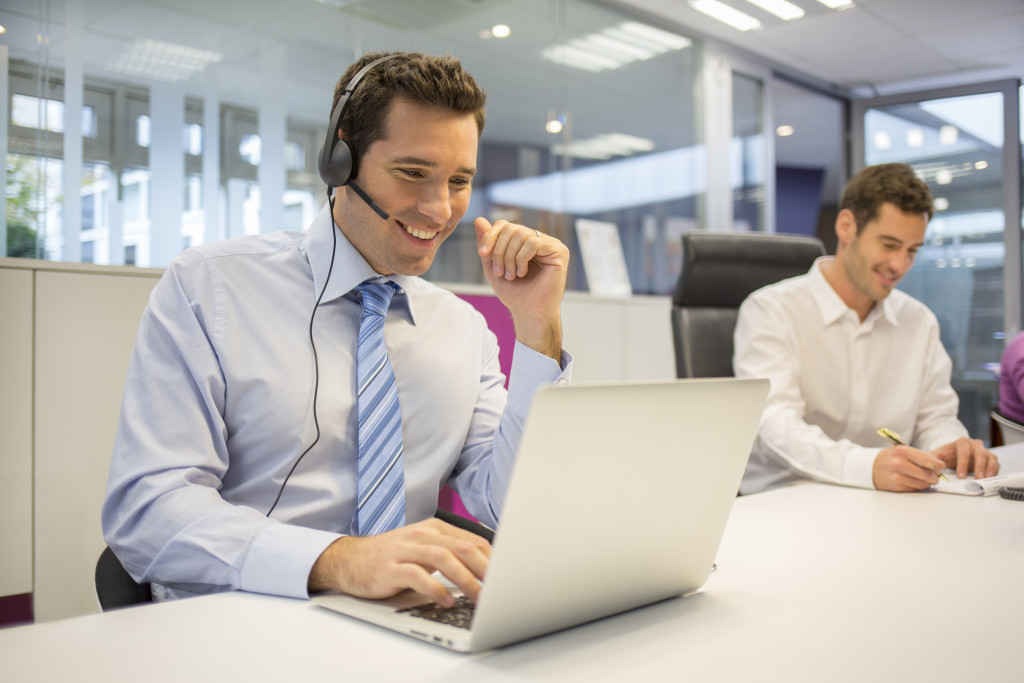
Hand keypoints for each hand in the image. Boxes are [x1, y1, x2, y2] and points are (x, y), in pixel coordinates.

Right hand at [308, 518, 491, 605]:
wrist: (350, 559)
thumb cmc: (393, 557)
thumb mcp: (424, 548)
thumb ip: (451, 553)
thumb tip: (487, 569)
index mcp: (434, 528)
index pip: (473, 540)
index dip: (493, 558)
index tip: (508, 576)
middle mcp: (422, 534)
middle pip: (462, 546)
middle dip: (485, 568)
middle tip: (500, 588)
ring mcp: (405, 550)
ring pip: (443, 558)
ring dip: (465, 579)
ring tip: (479, 597)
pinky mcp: (390, 567)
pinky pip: (417, 575)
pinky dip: (435, 589)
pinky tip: (446, 601)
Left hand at [475, 218, 568, 360]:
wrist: (528, 312)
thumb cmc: (514, 293)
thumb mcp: (493, 266)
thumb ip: (487, 244)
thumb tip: (479, 219)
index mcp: (523, 242)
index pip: (504, 225)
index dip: (490, 236)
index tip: (482, 253)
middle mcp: (538, 239)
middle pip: (511, 228)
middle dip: (499, 250)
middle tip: (500, 272)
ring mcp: (550, 244)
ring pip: (521, 234)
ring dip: (510, 257)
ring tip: (511, 275)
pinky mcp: (559, 251)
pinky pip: (533, 242)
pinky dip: (522, 258)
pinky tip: (522, 273)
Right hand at [872, 445, 945, 491]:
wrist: (869, 467)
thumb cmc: (890, 458)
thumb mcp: (903, 451)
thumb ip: (922, 456)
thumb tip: (941, 465)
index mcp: (901, 451)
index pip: (928, 460)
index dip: (937, 466)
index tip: (939, 468)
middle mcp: (898, 463)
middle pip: (927, 474)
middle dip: (935, 477)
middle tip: (935, 477)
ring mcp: (896, 476)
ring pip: (923, 484)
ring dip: (927, 483)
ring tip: (925, 480)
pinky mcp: (895, 487)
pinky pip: (915, 490)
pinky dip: (918, 487)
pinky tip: (915, 483)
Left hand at [932, 437, 999, 479]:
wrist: (953, 455)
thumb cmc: (946, 455)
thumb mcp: (936, 456)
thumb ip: (932, 459)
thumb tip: (936, 466)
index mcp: (961, 442)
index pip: (964, 450)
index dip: (963, 463)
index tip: (960, 476)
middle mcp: (974, 445)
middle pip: (980, 452)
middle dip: (979, 465)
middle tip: (978, 478)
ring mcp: (984, 451)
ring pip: (990, 457)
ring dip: (989, 468)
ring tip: (985, 479)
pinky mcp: (990, 459)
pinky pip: (996, 463)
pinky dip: (994, 471)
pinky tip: (990, 479)